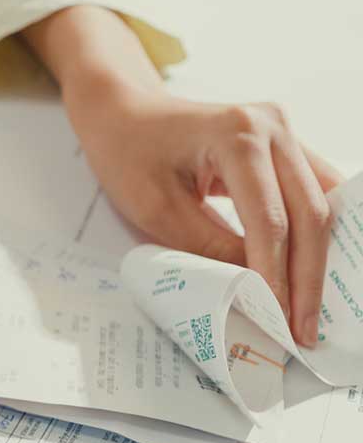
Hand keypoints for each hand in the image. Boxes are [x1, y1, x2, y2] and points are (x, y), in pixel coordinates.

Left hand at [23, 6, 340, 345]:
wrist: (123, 113)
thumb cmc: (128, 154)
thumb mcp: (157, 210)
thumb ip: (209, 247)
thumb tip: (255, 290)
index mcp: (237, 136)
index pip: (270, 221)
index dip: (276, 276)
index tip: (277, 321)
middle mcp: (272, 127)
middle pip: (308, 214)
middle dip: (307, 277)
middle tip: (303, 330)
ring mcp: (284, 132)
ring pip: (319, 205)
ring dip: (318, 259)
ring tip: (309, 311)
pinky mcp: (285, 145)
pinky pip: (312, 193)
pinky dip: (314, 234)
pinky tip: (311, 272)